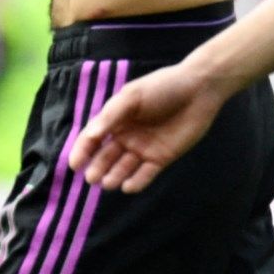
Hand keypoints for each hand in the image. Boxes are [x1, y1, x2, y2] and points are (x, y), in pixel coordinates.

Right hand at [68, 62, 227, 192]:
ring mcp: (144, 148)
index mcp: (116, 118)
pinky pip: (146, 174)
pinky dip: (136, 182)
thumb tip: (91, 135)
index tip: (74, 165)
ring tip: (108, 183)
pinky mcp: (162, 158)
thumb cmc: (162, 87)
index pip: (93, 138)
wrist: (198, 90)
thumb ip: (111, 116)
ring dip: (114, 176)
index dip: (82, 150)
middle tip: (91, 178)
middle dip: (98, 168)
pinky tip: (127, 187)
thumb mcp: (132, 96)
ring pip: (124, 167)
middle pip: (106, 156)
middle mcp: (127, 135)